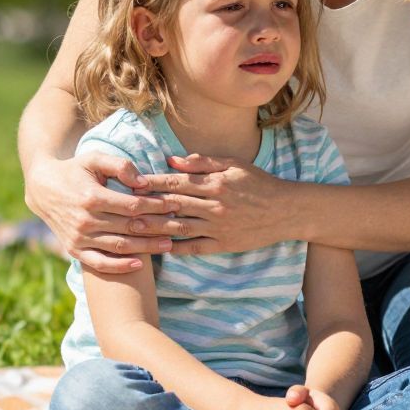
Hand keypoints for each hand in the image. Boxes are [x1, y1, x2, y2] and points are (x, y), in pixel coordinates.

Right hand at [23, 151, 178, 273]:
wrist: (42, 188)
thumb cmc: (74, 170)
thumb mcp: (94, 159)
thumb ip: (120, 165)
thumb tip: (143, 182)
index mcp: (92, 197)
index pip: (133, 206)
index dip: (156, 206)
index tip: (175, 204)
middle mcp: (85, 221)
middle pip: (130, 227)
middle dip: (158, 227)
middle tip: (181, 227)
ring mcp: (79, 238)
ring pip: (120, 246)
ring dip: (146, 247)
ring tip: (169, 244)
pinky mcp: (74, 249)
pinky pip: (100, 263)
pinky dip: (120, 266)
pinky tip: (139, 264)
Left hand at [137, 153, 292, 257]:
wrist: (287, 210)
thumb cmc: (259, 183)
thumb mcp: (233, 165)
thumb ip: (202, 162)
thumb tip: (172, 161)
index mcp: (214, 183)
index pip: (175, 182)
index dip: (151, 183)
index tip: (131, 183)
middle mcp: (214, 205)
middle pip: (172, 205)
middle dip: (145, 206)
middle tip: (121, 207)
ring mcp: (218, 227)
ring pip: (179, 228)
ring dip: (154, 228)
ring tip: (132, 228)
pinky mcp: (224, 244)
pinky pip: (195, 247)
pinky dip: (176, 248)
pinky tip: (160, 247)